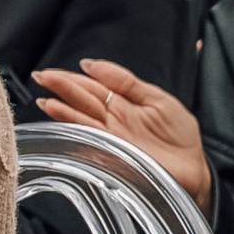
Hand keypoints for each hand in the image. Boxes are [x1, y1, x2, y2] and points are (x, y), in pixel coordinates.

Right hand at [33, 59, 210, 210]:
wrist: (193, 169)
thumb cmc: (180, 137)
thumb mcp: (158, 98)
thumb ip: (127, 81)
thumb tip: (93, 64)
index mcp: (122, 103)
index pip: (92, 86)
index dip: (72, 78)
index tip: (53, 71)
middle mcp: (111, 119)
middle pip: (81, 99)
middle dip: (60, 87)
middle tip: (40, 77)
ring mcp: (109, 136)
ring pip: (80, 117)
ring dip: (60, 108)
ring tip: (43, 99)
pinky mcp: (109, 151)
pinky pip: (86, 136)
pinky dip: (71, 128)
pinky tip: (59, 120)